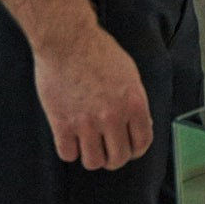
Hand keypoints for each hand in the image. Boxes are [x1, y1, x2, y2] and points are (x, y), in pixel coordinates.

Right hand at [32, 23, 151, 170]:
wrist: (68, 41)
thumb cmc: (99, 52)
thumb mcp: (130, 74)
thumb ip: (135, 101)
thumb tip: (140, 124)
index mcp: (134, 103)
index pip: (142, 143)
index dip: (136, 150)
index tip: (129, 149)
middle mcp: (113, 117)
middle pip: (118, 159)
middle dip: (114, 158)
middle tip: (108, 151)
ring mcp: (86, 123)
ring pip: (93, 162)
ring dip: (93, 157)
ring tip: (89, 146)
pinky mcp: (62, 124)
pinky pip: (68, 155)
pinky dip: (70, 151)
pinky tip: (71, 139)